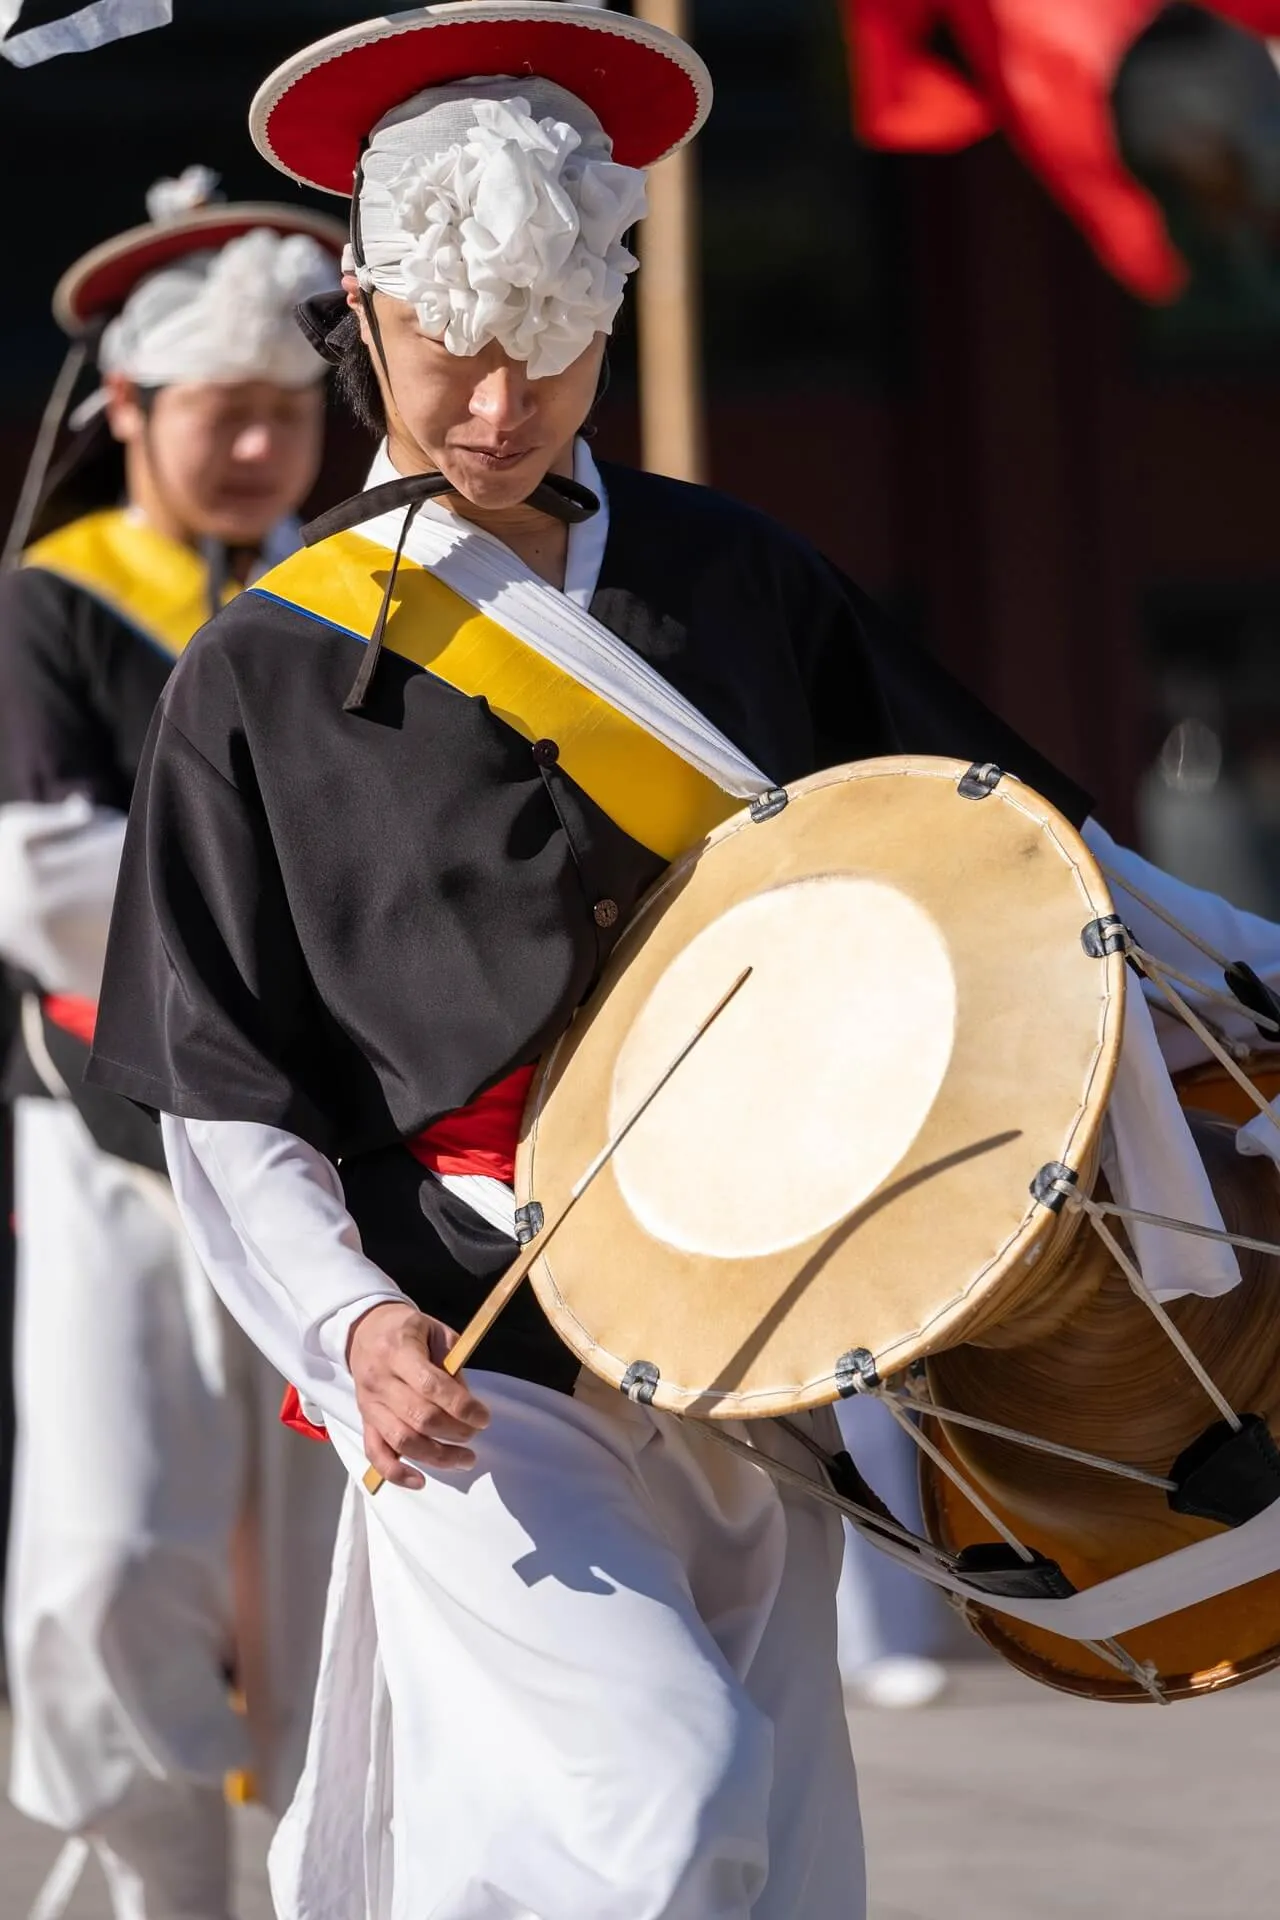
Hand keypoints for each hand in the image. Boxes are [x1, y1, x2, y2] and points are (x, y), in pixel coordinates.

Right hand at [347, 1301, 489, 1489]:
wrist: (365, 1330)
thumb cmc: (408, 1330)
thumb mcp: (435, 1331)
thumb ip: (452, 1365)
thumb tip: (467, 1402)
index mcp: (399, 1350)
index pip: (431, 1386)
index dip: (461, 1406)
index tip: (484, 1417)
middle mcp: (379, 1380)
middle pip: (419, 1417)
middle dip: (454, 1432)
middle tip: (475, 1434)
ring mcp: (369, 1404)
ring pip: (402, 1440)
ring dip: (437, 1457)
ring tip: (465, 1459)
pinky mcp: (364, 1421)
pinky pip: (375, 1454)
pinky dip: (396, 1473)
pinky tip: (421, 1481)